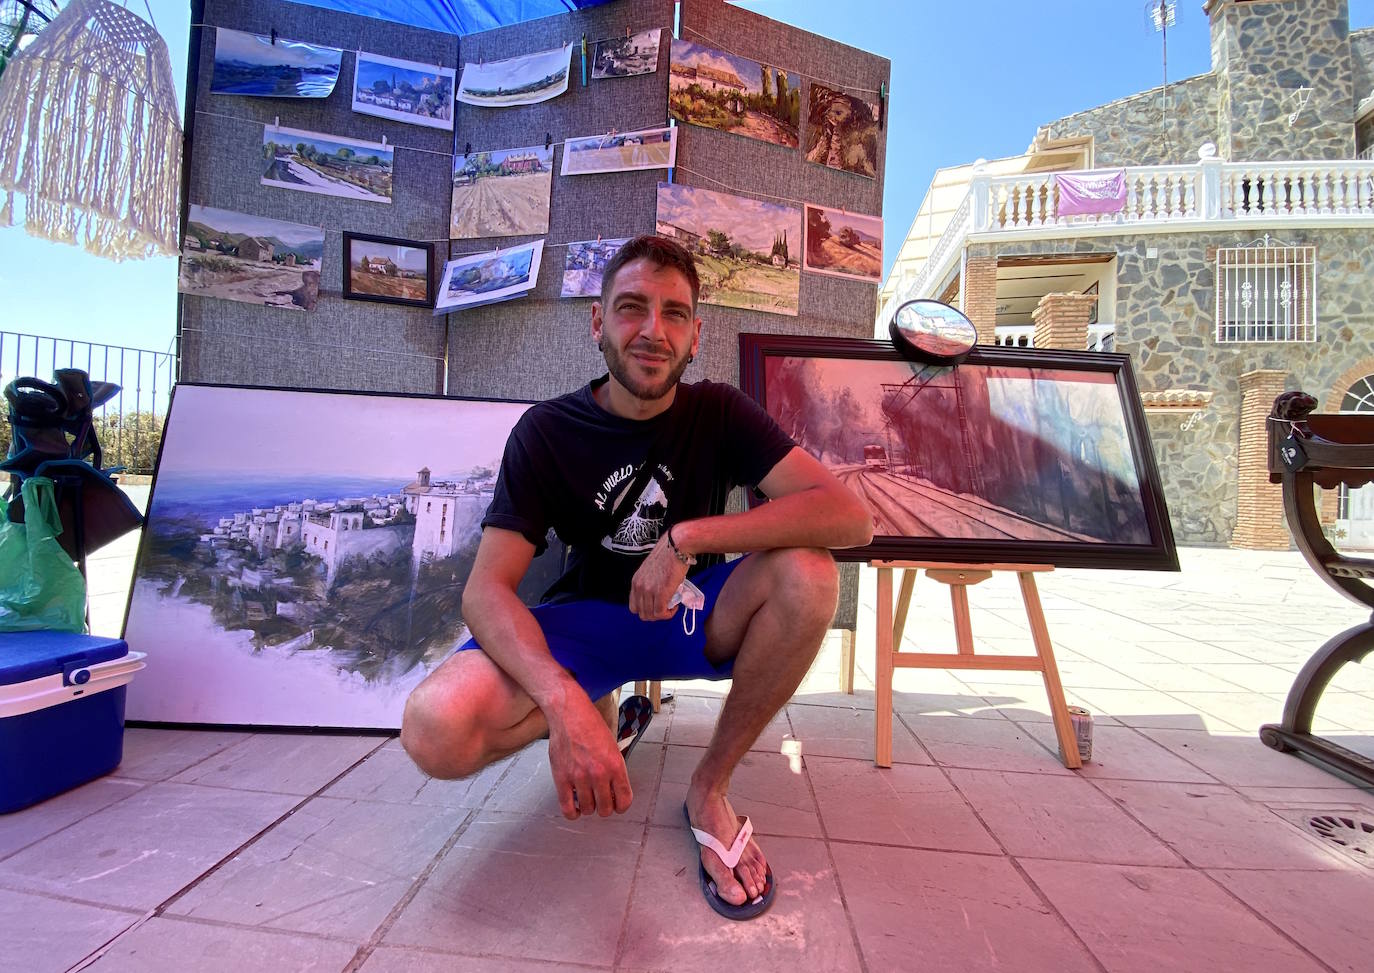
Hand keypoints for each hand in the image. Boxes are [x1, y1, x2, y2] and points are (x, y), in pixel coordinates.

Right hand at [546, 693, 632, 819]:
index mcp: (615, 765)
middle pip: (605, 809)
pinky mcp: (562, 778)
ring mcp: (579, 777)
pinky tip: (575, 808)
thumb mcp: (612, 747)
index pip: (624, 800)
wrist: (569, 713)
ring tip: (587, 799)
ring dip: (589, 808)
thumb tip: (615, 790)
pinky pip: (568, 808)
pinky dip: (573, 813)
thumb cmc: (591, 726)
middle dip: (605, 807)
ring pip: (588, 810)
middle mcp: (599, 774)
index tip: (617, 805)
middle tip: (601, 801)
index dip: (621, 806)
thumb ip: (614, 769)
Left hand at [628, 531, 689, 620]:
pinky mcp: (660, 593)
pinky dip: (668, 614)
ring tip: (672, 605)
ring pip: (651, 615)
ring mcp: (648, 590)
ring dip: (663, 614)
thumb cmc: (669, 555)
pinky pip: (660, 613)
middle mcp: (639, 587)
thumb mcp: (652, 571)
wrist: (677, 546)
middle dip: (655, 614)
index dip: (647, 609)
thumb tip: (660, 597)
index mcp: (636, 581)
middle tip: (666, 607)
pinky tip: (675, 606)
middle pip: (642, 614)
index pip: (634, 606)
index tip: (657, 606)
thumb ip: (651, 584)